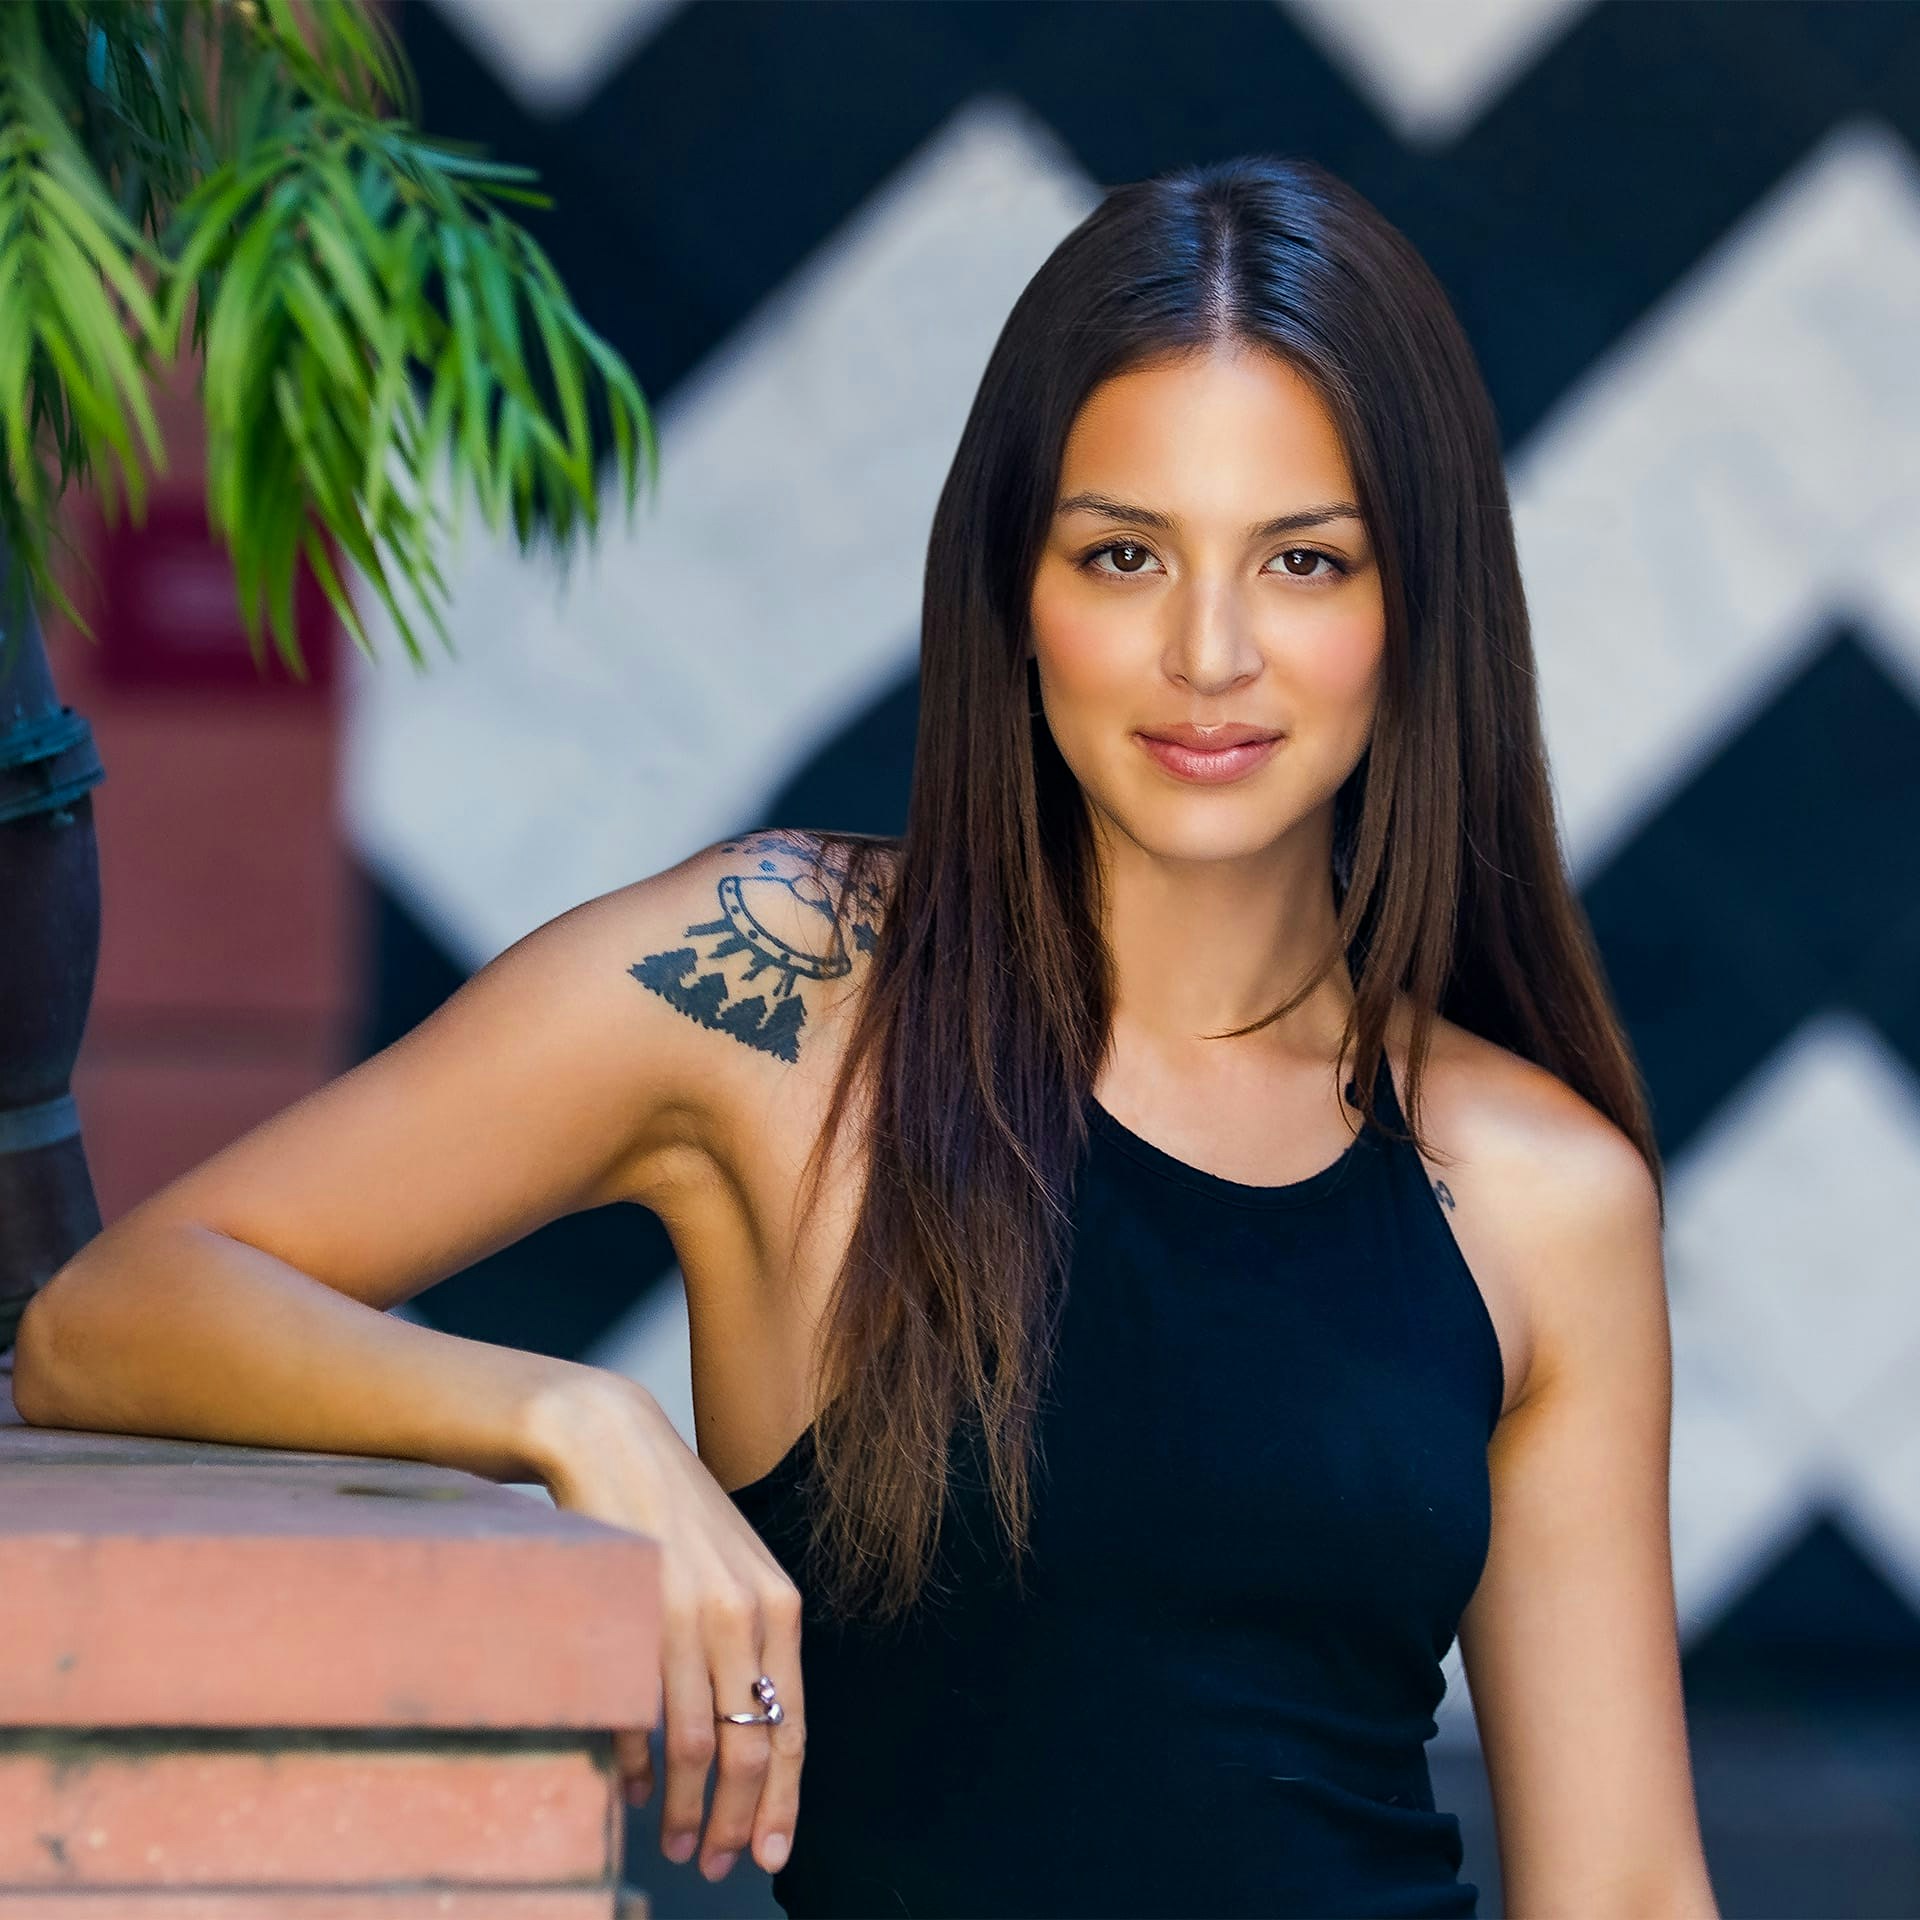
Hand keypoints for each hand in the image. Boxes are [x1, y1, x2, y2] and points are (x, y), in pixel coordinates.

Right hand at [530, 1373, 804, 1882]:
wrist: (614, 1442)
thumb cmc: (678, 1517)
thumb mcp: (736, 1570)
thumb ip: (752, 1643)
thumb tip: (749, 1739)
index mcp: (778, 1606)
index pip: (793, 1725)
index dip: (783, 1799)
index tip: (772, 1855)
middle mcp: (742, 1614)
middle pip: (750, 1747)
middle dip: (737, 1820)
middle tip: (720, 1866)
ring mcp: (686, 1615)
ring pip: (695, 1744)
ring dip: (686, 1809)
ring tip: (677, 1845)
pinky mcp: (633, 1615)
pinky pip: (638, 1716)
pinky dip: (637, 1767)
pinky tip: (635, 1792)